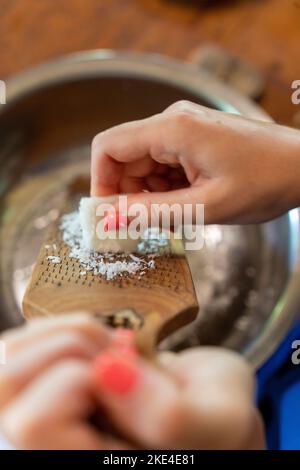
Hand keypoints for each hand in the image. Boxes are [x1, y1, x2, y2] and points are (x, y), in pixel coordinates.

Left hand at [0, 314, 263, 448]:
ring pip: (8, 357)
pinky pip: (19, 343)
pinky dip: (61, 328)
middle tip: (117, 356)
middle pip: (7, 384)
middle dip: (72, 347)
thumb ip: (173, 415)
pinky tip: (95, 345)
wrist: (203, 416)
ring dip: (66, 335)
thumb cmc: (215, 425)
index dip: (84, 379)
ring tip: (109, 353)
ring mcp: (37, 420)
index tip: (128, 370)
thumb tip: (107, 371)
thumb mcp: (221, 422)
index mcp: (88, 467)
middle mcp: (49, 452)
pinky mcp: (41, 386)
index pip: (33, 424)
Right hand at [91, 101, 299, 223]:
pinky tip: (186, 203)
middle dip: (127, 194)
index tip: (109, 215)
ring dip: (148, 194)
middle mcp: (173, 122)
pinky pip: (162, 165)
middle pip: (124, 158)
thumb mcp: (207, 206)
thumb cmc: (265, 182)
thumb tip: (110, 220)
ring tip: (177, 215)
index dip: (100, 182)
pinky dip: (165, 188)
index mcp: (173, 129)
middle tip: (143, 226)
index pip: (109, 147)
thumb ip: (153, 212)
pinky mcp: (192, 140)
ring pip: (142, 165)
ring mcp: (183, 129)